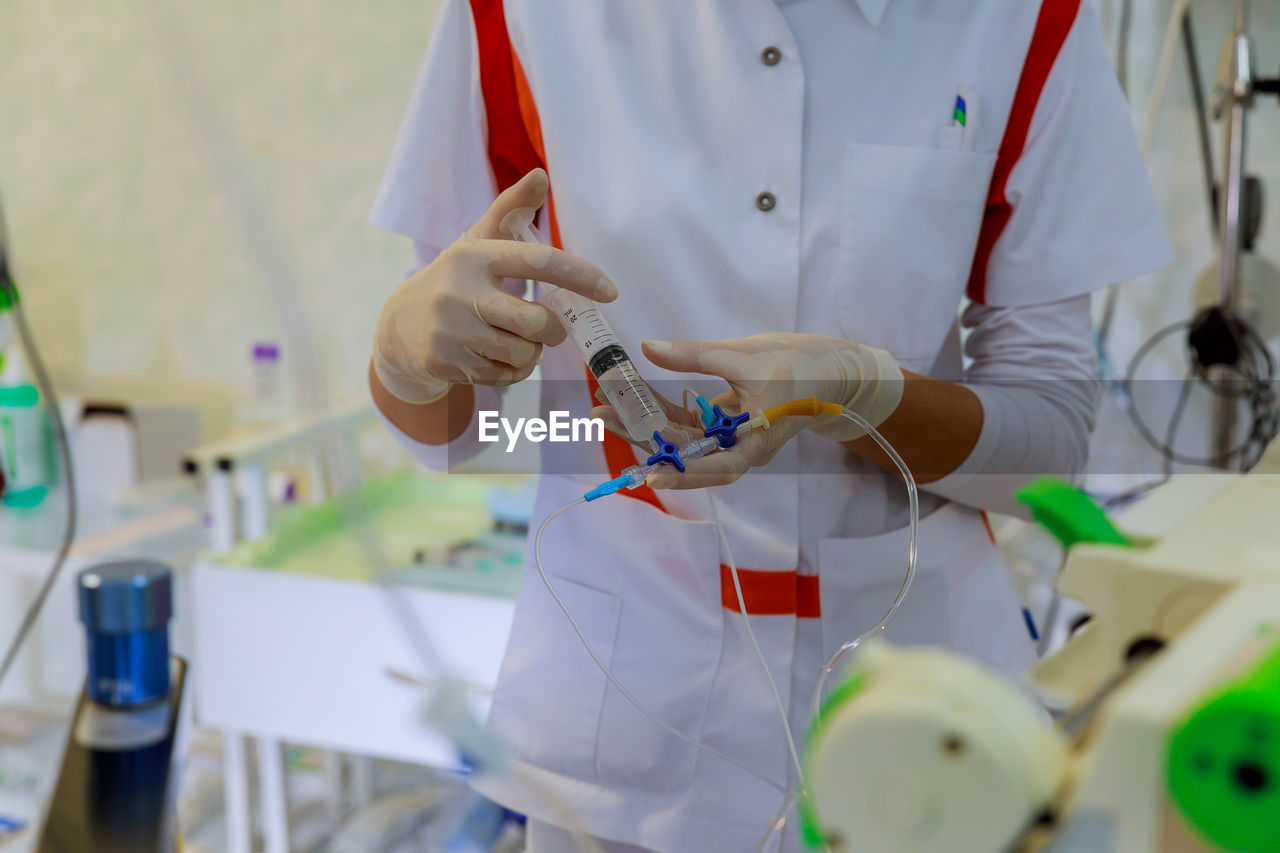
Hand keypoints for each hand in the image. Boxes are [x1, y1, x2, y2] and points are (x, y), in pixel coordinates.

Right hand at [372, 169, 617, 403]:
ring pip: (522, 354)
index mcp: (475, 257)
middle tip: (548, 327)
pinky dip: (511, 370)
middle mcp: (460, 293)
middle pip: (537, 322)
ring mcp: (450, 332)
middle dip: (554, 329)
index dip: (580, 275)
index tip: (611, 291)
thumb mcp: (478, 241)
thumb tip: (542, 175)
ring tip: (516, 340)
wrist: (400, 325)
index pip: (538, 261)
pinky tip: (495, 356)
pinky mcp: (445, 364)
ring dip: (531, 352)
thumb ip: (510, 208)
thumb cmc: (456, 279)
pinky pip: (504, 376)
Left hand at [593, 333, 903, 488]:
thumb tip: (648, 348)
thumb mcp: (746, 355)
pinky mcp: (726, 426)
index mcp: (756, 441)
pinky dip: (662, 414)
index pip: (718, 468)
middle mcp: (740, 448)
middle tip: (603, 414)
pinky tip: (634, 399)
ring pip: (683, 442)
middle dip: (644, 437)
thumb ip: (695, 355)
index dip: (684, 473)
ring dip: (646, 425)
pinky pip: (690, 427)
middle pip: (689, 455)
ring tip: (606, 405)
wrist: (831, 369)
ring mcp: (732, 439)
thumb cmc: (800, 364)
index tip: (651, 473)